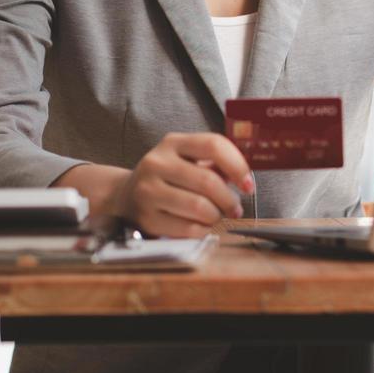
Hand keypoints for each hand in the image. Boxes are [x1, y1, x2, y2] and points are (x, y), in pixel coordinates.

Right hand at [113, 132, 254, 237]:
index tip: (248, 184)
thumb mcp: (187, 160)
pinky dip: (203, 230)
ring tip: (217, 215)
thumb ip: (215, 163)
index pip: (213, 145)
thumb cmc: (168, 177)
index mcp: (173, 143)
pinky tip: (202, 226)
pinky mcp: (146, 218)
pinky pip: (188, 229)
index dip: (238, 165)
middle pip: (208, 180)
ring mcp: (148, 191)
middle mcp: (157, 163)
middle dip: (229, 199)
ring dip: (217, 215)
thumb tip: (243, 177)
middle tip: (235, 207)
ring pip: (199, 207)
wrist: (125, 195)